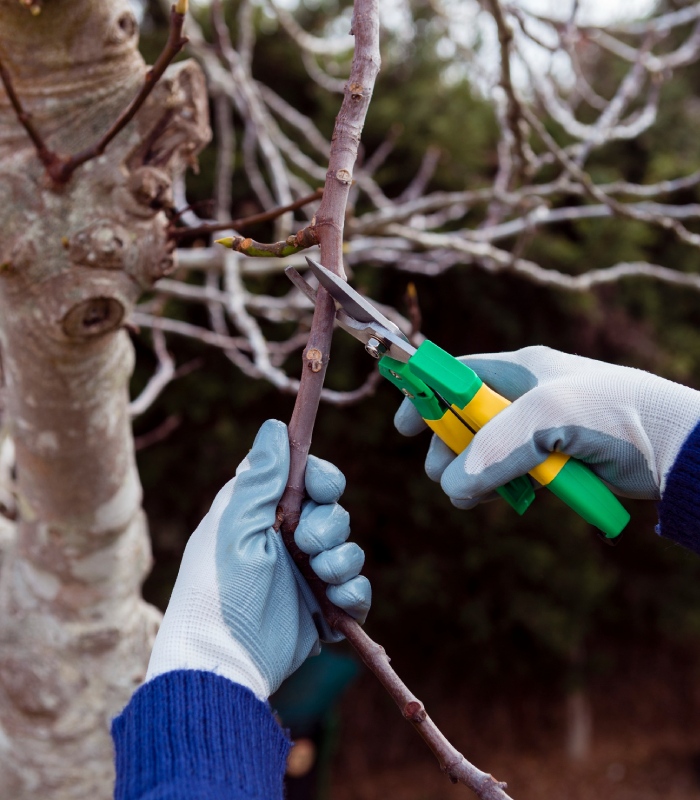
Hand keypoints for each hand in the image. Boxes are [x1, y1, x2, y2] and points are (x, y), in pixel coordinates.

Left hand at [145, 419, 370, 699]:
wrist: (222, 664)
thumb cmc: (217, 590)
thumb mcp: (233, 527)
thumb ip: (258, 478)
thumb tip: (274, 426)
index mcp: (262, 515)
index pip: (307, 479)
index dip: (321, 478)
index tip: (318, 488)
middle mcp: (286, 541)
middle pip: (334, 512)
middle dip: (329, 525)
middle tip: (307, 544)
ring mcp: (306, 577)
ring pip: (350, 549)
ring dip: (341, 560)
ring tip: (320, 578)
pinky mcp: (324, 611)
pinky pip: (357, 589)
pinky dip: (353, 592)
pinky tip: (335, 601)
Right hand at [395, 346, 699, 507]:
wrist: (675, 448)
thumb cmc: (613, 414)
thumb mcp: (547, 418)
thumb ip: (493, 447)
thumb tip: (452, 486)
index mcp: (519, 369)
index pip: (454, 375)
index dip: (424, 396)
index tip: (404, 428)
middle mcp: (525, 395)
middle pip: (463, 419)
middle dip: (446, 448)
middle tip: (442, 477)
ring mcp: (540, 428)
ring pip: (485, 452)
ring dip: (473, 475)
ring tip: (473, 498)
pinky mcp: (556, 458)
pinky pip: (513, 474)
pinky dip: (504, 488)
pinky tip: (512, 497)